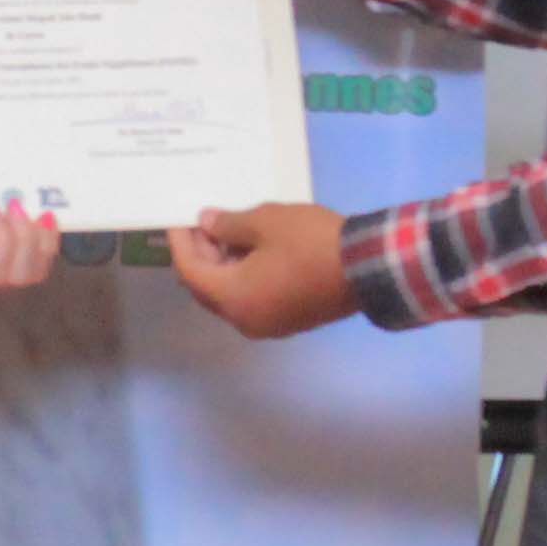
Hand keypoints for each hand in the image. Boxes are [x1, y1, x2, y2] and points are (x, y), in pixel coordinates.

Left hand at [168, 203, 359, 339]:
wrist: (367, 267)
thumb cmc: (311, 242)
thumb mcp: (266, 222)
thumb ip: (228, 224)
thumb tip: (207, 224)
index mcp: (233, 298)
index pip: (190, 272)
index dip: (181, 244)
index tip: (179, 220)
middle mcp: (245, 320)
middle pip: (207, 289)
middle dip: (201, 256)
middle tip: (205, 224)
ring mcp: (268, 325)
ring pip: (230, 296)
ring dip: (223, 267)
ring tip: (229, 231)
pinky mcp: (289, 321)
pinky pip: (252, 301)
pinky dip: (244, 278)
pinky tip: (252, 251)